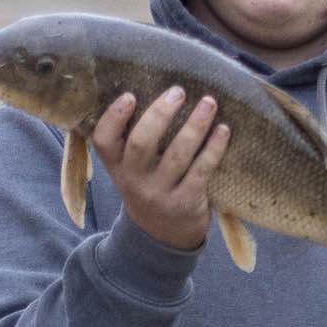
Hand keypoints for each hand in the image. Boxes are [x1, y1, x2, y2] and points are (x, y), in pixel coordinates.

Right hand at [94, 86, 227, 252]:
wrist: (163, 237)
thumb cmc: (149, 188)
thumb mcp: (130, 170)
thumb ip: (130, 141)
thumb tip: (152, 89)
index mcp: (116, 167)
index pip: (104, 141)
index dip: (114, 117)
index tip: (130, 95)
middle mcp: (133, 181)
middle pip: (141, 144)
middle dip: (160, 114)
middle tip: (178, 91)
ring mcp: (159, 194)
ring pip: (177, 155)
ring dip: (195, 125)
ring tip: (208, 102)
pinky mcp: (185, 203)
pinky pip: (201, 171)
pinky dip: (213, 148)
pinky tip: (223, 130)